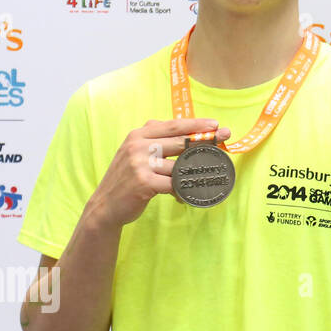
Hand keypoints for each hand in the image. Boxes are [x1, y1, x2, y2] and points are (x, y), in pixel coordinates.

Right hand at [85, 119, 230, 229]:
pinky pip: (174, 184)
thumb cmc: (127, 178)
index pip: (173, 126)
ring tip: (197, 181)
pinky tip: (183, 197)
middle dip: (206, 140)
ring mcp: (141, 164)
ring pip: (180, 166)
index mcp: (138, 135)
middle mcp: (138, 146)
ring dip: (191, 175)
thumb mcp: (134, 152)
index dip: (196, 124)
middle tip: (225, 138)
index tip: (215, 124)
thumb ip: (155, 139)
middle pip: (181, 142)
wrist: (105, 205)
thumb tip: (187, 130)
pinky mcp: (144, 182)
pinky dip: (182, 191)